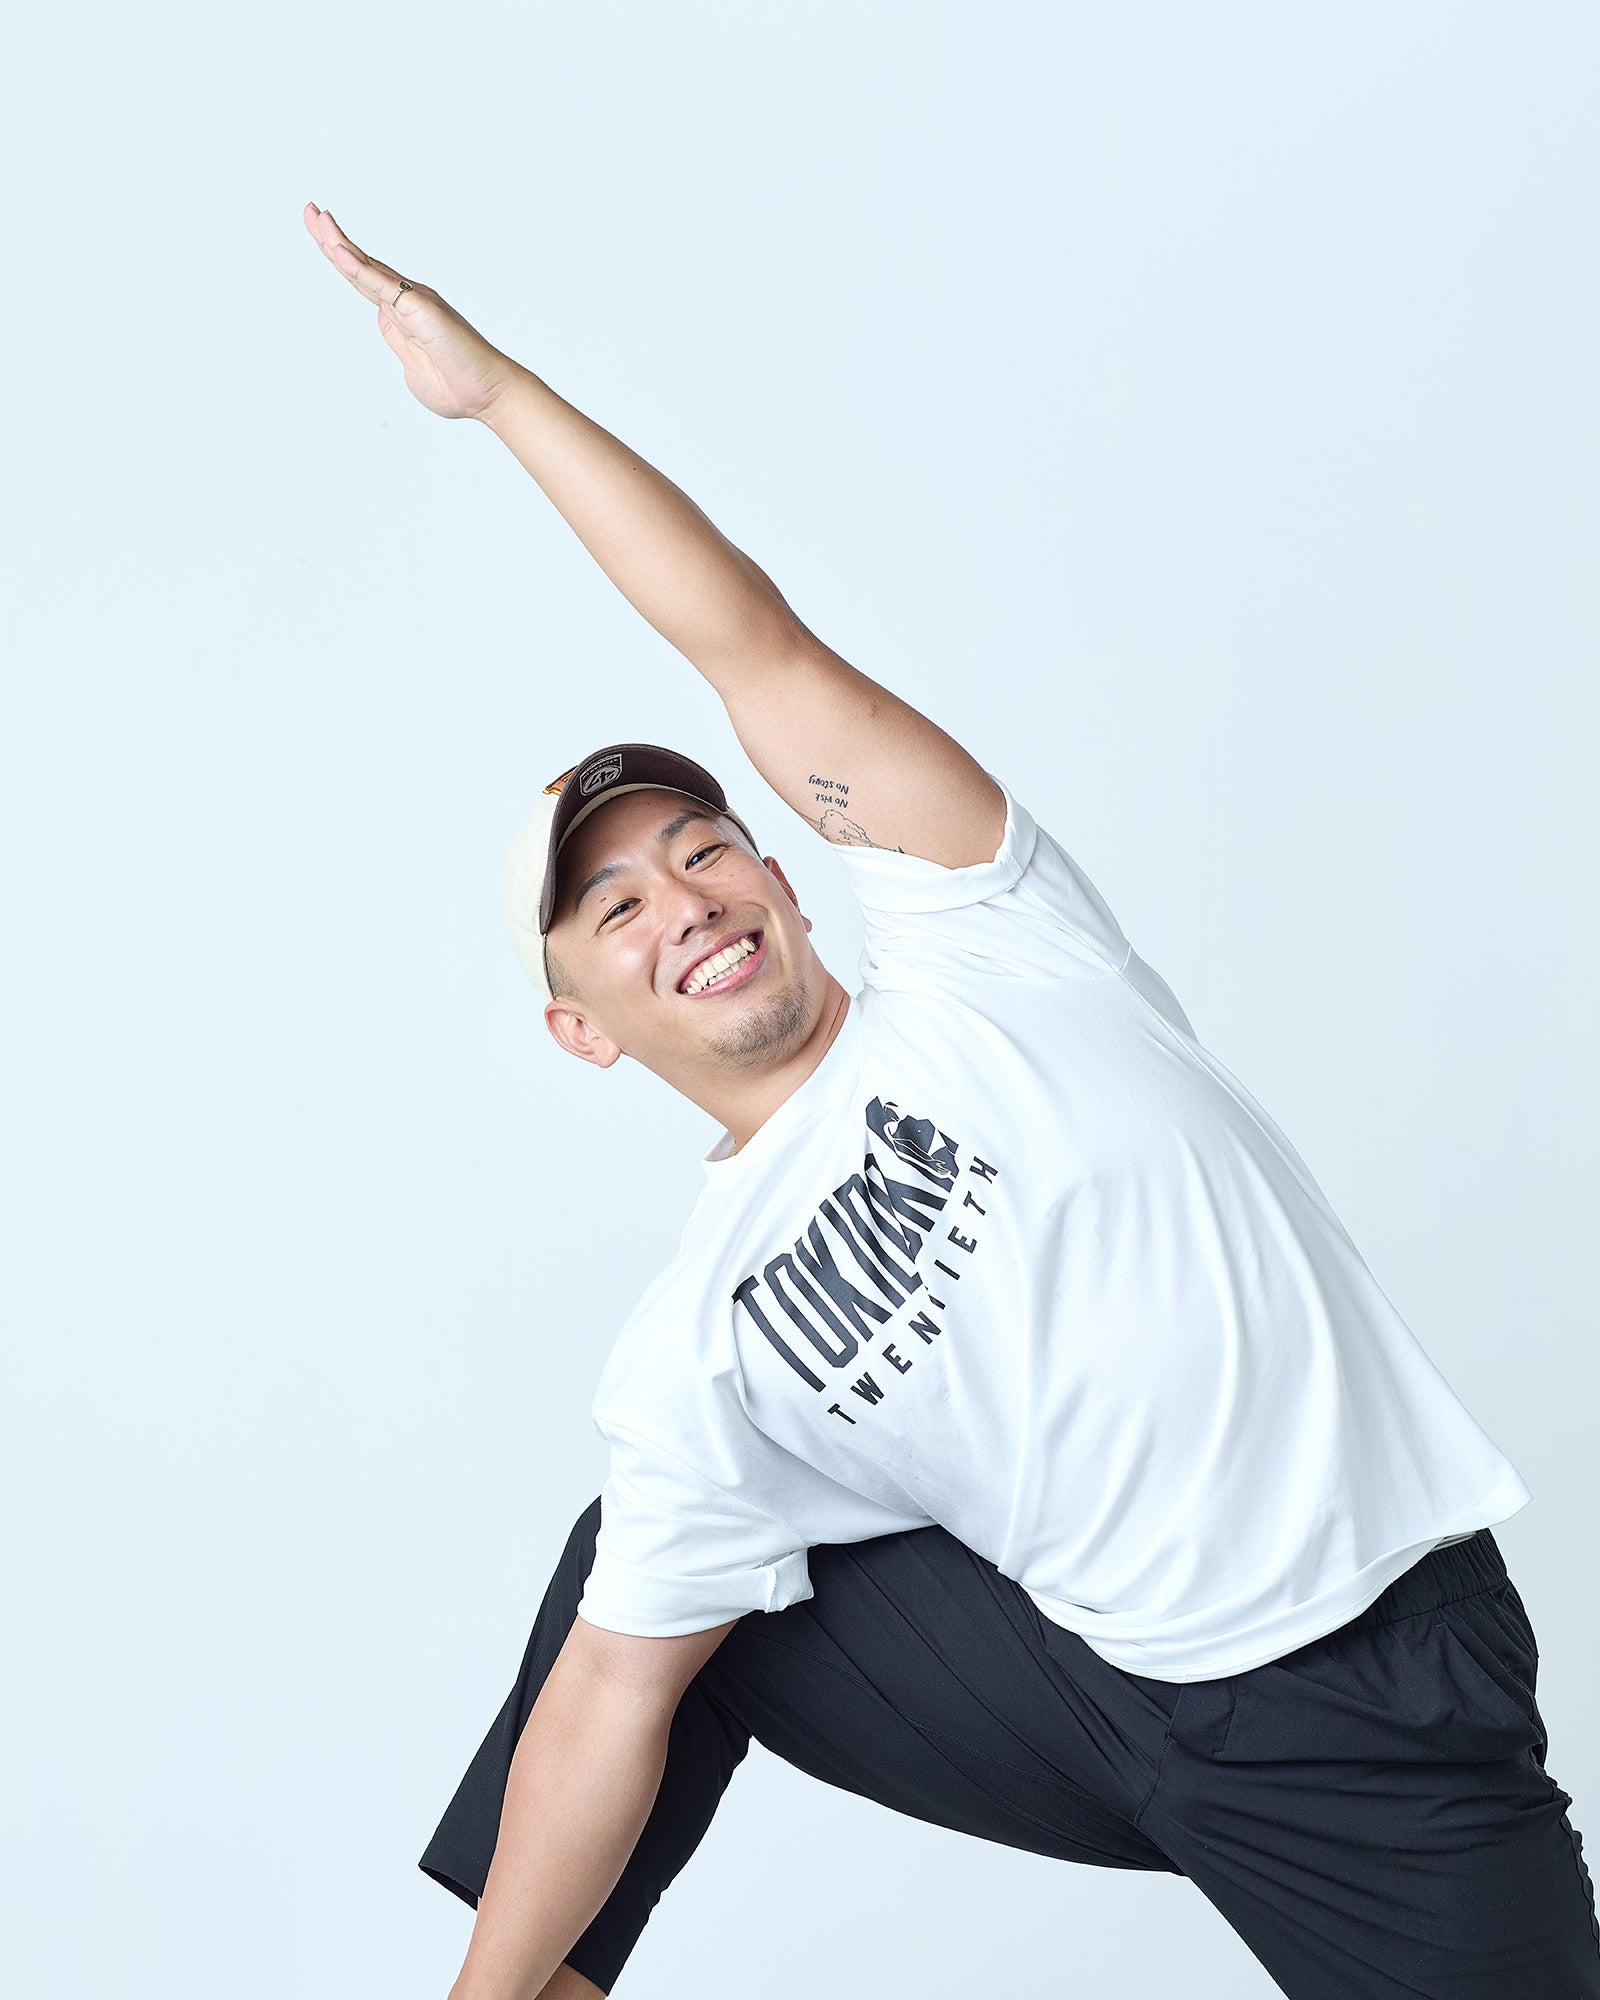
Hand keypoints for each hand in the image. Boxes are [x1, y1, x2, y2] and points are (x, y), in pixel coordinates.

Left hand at [303, 202, 519, 421]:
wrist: (488, 396)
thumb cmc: (459, 387)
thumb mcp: (412, 368)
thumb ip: (396, 342)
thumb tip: (383, 322)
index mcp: (402, 315)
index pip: (363, 280)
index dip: (340, 258)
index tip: (321, 236)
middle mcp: (407, 300)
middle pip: (360, 264)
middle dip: (331, 238)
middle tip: (310, 209)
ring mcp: (413, 302)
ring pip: (367, 267)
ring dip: (338, 242)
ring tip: (316, 216)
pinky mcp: (420, 309)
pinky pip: (381, 285)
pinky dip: (358, 268)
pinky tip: (338, 251)